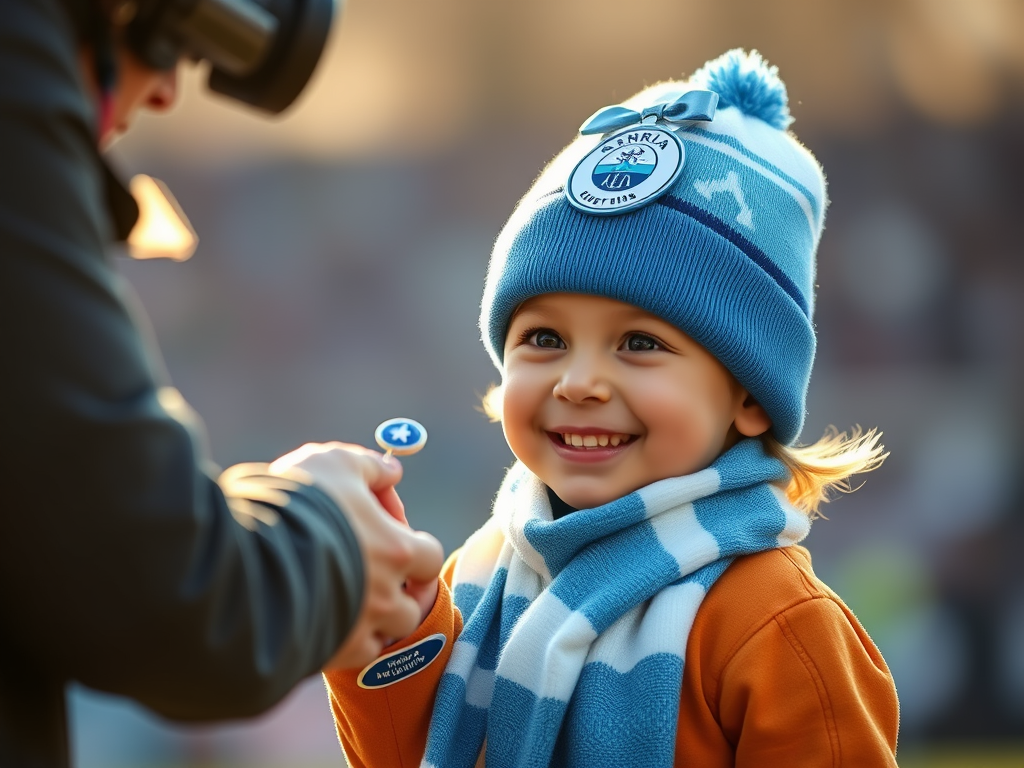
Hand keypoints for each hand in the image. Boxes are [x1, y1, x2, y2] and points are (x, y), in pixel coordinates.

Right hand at [267, 442, 443, 668]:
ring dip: (374, 619)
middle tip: (370, 573)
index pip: (429, 557)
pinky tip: (325, 618)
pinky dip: (345, 641)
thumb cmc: (297, 502)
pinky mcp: (327, 653)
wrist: (245, 557)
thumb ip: (370, 467)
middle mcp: (385, 596)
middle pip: (411, 603)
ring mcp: (357, 629)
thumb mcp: (334, 463)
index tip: (389, 536)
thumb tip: (392, 470)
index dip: (413, 548)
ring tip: (347, 598)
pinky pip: (350, 656)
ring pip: (384, 633)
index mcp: (397, 551)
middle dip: (397, 589)